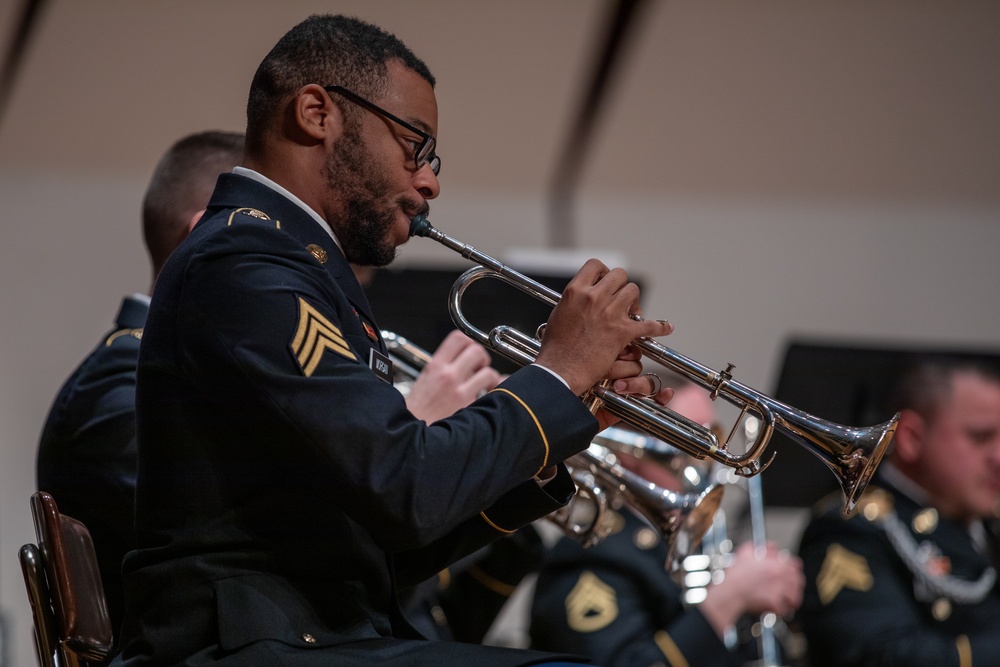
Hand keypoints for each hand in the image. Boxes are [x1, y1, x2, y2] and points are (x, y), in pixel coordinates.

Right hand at [405, 330, 500, 422]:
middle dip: (483, 358)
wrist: (410, 436)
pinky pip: (492, 396)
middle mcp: (448, 376)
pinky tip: (494, 399)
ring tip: (487, 385)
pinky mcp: (469, 409)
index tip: (470, 350)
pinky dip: (497, 396)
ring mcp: (460, 393)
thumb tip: (461, 363)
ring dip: (492, 378)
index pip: (458, 338)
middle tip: (480, 367)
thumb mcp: (423, 381)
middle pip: (477, 351)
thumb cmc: (414, 412)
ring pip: (489, 373)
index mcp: (435, 366)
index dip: (469, 342)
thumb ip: (442, 368)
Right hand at [534, 259, 672, 396]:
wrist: (561, 370)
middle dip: (620, 285)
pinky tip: (665, 328)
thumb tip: (581, 296)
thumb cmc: (556, 347)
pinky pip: (648, 325)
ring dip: (633, 301)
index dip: (603, 272)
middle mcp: (594, 298)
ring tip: (630, 312)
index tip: (604, 281)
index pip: (596, 265)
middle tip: (619, 297)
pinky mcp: (622, 332)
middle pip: (619, 275)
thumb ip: (573, 300)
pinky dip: (659, 327)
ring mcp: (610, 313)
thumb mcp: (558, 313)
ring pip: (633, 292)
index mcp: (575, 291)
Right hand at [698, 541, 804, 636]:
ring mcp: (779, 591)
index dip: (793, 569)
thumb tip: (774, 547)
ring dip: (790, 599)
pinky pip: (784, 609)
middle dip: (793, 586)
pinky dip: (781, 610)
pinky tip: (775, 608)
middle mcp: (781, 576)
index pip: (796, 565)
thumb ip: (764, 547)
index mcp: (777, 563)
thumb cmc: (736, 573)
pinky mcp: (775, 604)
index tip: (789, 574)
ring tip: (784, 602)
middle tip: (787, 590)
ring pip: (794, 597)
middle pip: (798, 582)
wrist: (730, 591)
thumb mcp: (747, 552)